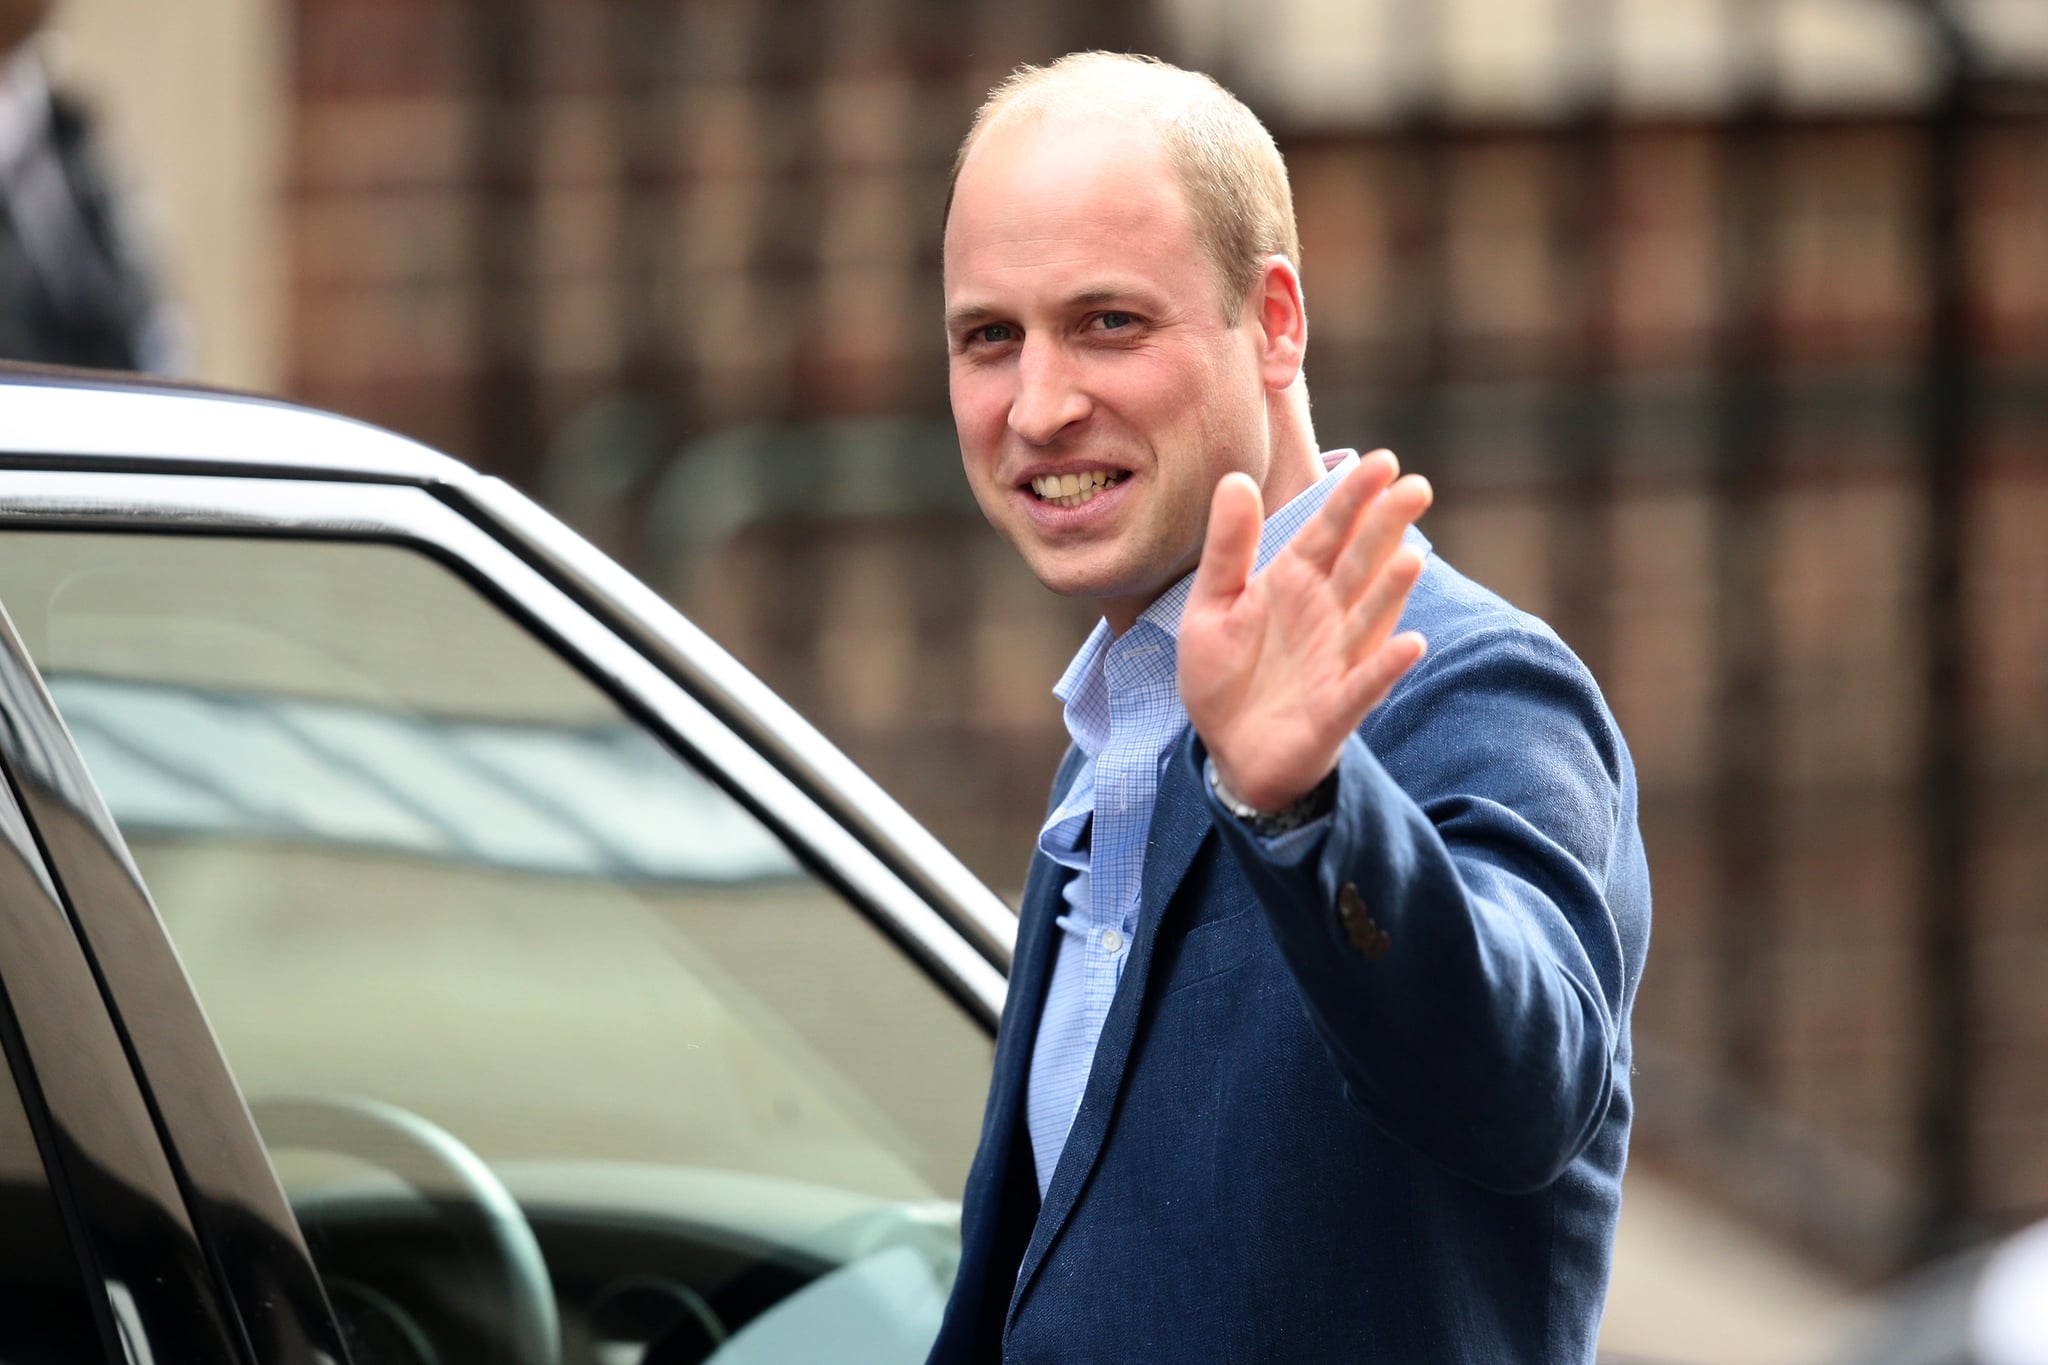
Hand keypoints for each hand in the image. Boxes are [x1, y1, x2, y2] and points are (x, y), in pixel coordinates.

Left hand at [1179, 450, 1432, 812]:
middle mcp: (1326, 612)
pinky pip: (1365, 683)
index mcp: (1295, 581)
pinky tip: (1410, 643)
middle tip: (1416, 487)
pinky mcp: (1337, 707)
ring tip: (1410, 556)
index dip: (1353, 497)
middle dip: (1386, 527)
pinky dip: (1387, 665)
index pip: (1329, 530)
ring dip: (1390, 590)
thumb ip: (1228, 548)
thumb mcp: (1211, 605)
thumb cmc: (1225, 674)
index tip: (1382, 461)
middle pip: (1360, 562)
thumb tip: (1236, 479)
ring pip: (1369, 617)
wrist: (1228, 751)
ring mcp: (1337, 658)